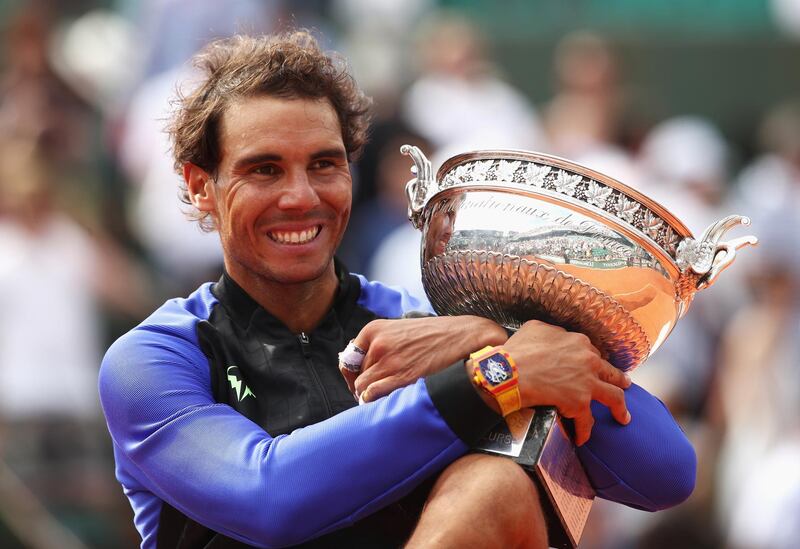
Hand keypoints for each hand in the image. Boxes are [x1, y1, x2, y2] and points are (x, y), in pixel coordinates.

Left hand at [340, 316, 506, 402]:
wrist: (463, 335)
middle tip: (373, 395)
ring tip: (381, 400)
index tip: (360, 382)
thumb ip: (380, 344)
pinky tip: (386, 402)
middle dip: (361, 387)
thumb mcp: (400, 330)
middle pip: (355, 375)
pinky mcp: (402, 376)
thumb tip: (363, 368)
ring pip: (361, 387)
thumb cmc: (434, 334)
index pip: (348, 358)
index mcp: (374, 329)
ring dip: (367, 397)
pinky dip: (374, 402)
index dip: (352, 373)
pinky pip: (373, 395)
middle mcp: (377, 343)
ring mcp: (389, 360)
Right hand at [503, 320, 631, 445]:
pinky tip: (582, 439)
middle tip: (624, 384)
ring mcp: (587, 383)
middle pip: (611, 373)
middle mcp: (589, 361)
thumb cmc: (517, 350)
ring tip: (623, 416)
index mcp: (579, 342)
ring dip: (620, 408)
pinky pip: (587, 421)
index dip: (593, 362)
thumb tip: (554, 335)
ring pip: (614, 397)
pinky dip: (584, 431)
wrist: (508, 372)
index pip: (593, 353)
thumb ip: (552, 331)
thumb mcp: (535, 328)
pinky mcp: (579, 403)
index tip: (592, 368)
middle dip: (619, 379)